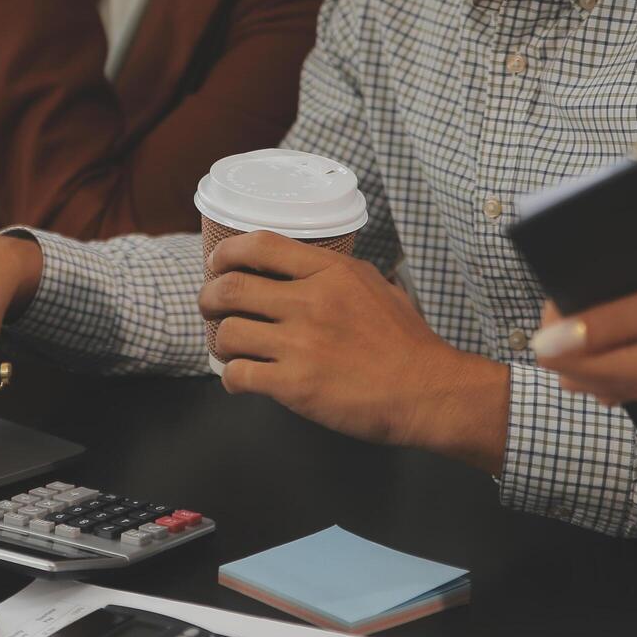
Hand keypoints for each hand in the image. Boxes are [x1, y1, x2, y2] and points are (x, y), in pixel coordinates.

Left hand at [199, 232, 509, 472]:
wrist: (427, 391)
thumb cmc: (408, 344)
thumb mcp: (379, 287)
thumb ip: (340, 275)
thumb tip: (311, 269)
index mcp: (331, 272)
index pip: (260, 245)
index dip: (227, 252)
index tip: (218, 264)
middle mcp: (311, 302)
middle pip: (230, 287)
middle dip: (209, 298)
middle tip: (210, 308)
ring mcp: (301, 344)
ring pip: (227, 333)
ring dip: (219, 343)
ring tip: (230, 350)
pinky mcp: (294, 384)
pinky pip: (238, 375)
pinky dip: (231, 379)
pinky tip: (240, 382)